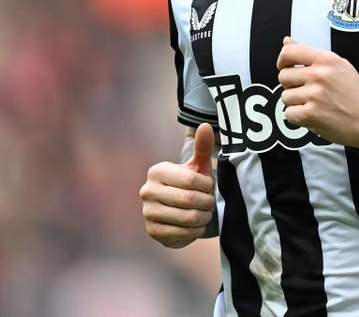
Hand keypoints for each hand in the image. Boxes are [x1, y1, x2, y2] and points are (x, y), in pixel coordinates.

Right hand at [140, 123, 215, 247]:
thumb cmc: (191, 184)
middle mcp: (147, 191)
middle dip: (207, 203)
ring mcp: (148, 212)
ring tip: (206, 213)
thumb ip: (202, 147)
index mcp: (157, 171)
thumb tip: (205, 126)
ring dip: (203, 217)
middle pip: (189, 199)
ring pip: (187, 217)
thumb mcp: (198, 167)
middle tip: (211, 203)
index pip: (190, 180)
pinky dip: (195, 231)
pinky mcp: (152, 231)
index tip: (210, 187)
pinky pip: (182, 233)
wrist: (179, 210)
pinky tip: (197, 226)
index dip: (207, 186)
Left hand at [276, 37, 358, 150]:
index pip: (288, 53)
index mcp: (326, 59)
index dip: (282, 61)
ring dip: (295, 103)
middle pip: (283, 77)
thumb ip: (310, 54)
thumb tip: (286, 41)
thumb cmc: (354, 92)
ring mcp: (314, 95)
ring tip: (313, 105)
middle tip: (307, 92)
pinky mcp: (311, 115)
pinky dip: (297, 117)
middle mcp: (319, 75)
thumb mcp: (338, 65)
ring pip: (285, 97)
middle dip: (291, 86)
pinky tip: (312, 115)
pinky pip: (288, 114)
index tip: (287, 68)